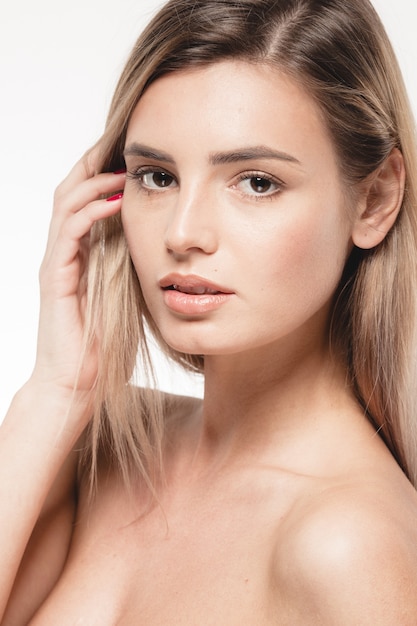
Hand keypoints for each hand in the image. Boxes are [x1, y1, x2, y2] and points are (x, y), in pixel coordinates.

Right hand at [31, 147, 124, 403]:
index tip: (131, 155)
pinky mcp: (55, 279)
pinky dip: (91, 213)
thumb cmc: (100, 343)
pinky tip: (115, 202)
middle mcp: (63, 253)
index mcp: (79, 255)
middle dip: (94, 164)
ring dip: (93, 181)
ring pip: (65, 205)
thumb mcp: (123, 295)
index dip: (103, 174)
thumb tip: (158, 242)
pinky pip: (70, 234)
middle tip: (121, 143)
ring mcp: (56, 263)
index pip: (85, 200)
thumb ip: (130, 266)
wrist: (75, 383)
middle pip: (70, 192)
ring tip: (121, 166)